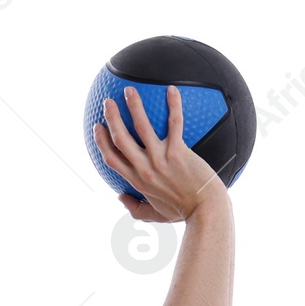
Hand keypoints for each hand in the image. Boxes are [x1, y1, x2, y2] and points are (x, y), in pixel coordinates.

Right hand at [93, 84, 228, 223]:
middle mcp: (145, 169)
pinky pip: (175, 123)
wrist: (206, 210)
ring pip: (141, 127)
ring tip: (129, 90)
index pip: (112, 158)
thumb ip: (136, 209)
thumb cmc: (184, 212)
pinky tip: (171, 89)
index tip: (98, 128)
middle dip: (111, 118)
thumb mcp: (156, 215)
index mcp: (138, 181)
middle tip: (108, 102)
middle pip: (121, 139)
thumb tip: (121, 198)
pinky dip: (173, 105)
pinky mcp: (179, 152)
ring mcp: (161, 159)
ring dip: (134, 106)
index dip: (102, 141)